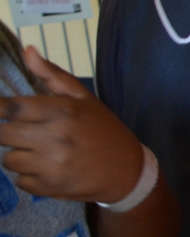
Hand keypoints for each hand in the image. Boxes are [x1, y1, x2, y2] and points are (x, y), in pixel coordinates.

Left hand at [0, 47, 143, 203]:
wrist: (130, 171)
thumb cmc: (104, 129)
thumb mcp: (84, 98)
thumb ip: (52, 75)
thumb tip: (27, 50)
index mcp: (62, 111)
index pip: (11, 108)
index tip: (3, 112)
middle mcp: (55, 137)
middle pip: (3, 135)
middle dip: (10, 134)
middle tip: (27, 135)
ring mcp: (53, 165)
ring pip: (9, 160)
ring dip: (19, 157)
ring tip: (39, 154)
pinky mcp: (53, 187)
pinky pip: (20, 181)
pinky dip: (29, 178)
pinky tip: (47, 171)